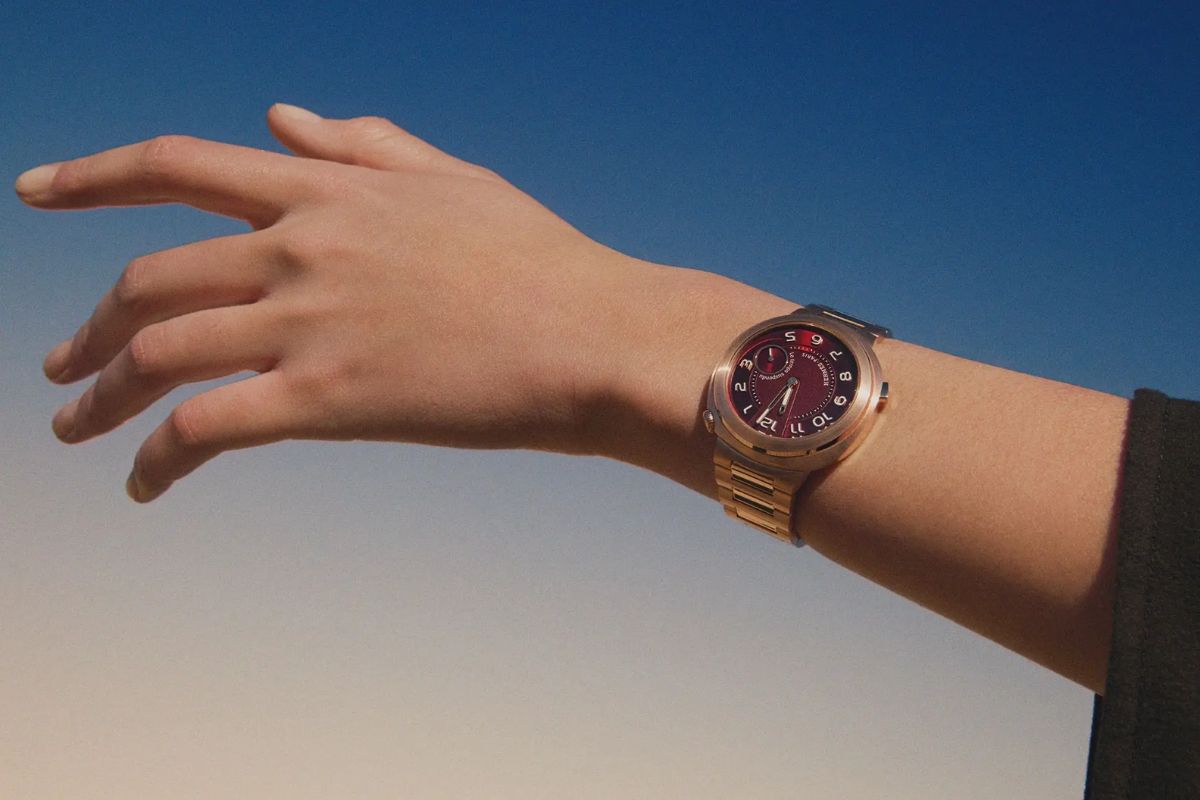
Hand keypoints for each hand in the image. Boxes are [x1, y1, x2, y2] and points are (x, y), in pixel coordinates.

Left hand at [16, 104, 663, 501]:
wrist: (597, 336)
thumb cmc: (541, 263)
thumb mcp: (453, 181)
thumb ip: (363, 144)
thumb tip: (283, 115)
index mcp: (327, 190)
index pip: (179, 166)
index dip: (94, 177)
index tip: (36, 190)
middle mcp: (300, 248)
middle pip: (148, 279)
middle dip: (90, 330)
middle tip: (62, 370)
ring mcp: (308, 322)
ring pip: (160, 354)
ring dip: (101, 399)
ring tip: (75, 432)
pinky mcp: (328, 398)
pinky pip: (207, 429)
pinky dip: (158, 462)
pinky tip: (145, 487)